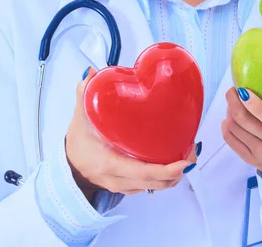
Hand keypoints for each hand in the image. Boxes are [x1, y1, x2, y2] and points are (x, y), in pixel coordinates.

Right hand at [65, 67, 197, 200]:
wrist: (68, 167)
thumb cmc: (78, 143)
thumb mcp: (79, 118)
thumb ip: (84, 95)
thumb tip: (91, 73)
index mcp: (109, 164)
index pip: (143, 173)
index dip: (167, 170)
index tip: (185, 160)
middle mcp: (119, 180)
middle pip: (156, 183)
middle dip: (179, 170)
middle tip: (193, 150)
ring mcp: (125, 186)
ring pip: (157, 187)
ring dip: (176, 174)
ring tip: (189, 153)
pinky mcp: (129, 187)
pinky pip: (152, 186)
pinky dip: (166, 176)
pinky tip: (175, 159)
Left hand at [221, 62, 261, 194]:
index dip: (255, 105)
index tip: (243, 90)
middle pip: (247, 122)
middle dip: (233, 102)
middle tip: (232, 89)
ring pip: (236, 130)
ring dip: (229, 112)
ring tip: (232, 101)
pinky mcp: (254, 161)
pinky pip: (232, 142)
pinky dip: (227, 128)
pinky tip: (228, 118)